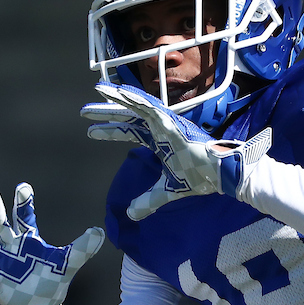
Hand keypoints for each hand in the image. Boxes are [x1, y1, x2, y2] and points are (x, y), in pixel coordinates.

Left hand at [81, 82, 271, 219]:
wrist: (219, 175)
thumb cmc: (199, 177)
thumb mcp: (166, 191)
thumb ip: (149, 200)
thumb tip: (131, 214)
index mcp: (158, 140)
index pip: (129, 131)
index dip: (110, 131)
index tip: (90, 131)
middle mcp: (160, 128)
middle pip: (128, 116)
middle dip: (106, 112)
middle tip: (84, 112)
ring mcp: (165, 123)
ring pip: (136, 106)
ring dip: (117, 98)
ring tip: (97, 90)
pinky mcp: (171, 123)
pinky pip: (149, 108)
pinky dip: (135, 100)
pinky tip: (120, 93)